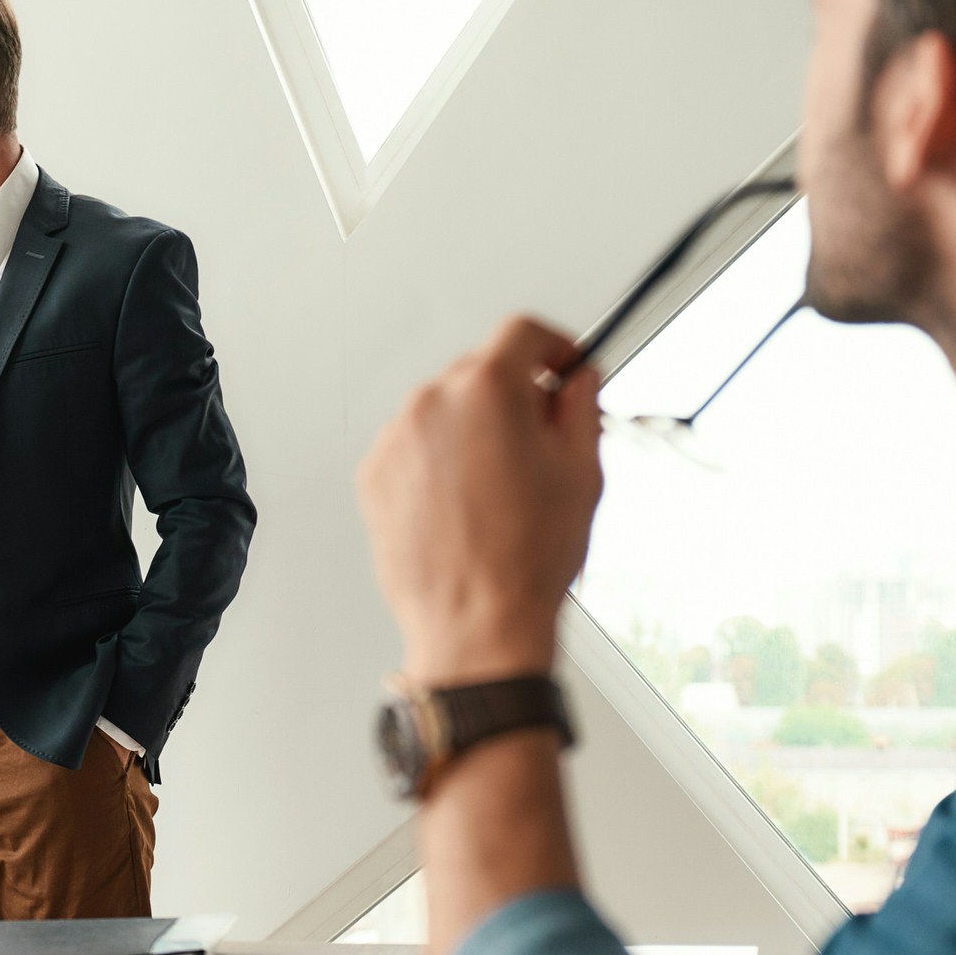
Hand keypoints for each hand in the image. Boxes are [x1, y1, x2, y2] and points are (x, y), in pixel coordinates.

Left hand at [356, 317, 602, 683]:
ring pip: (444, 410)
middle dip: (514, 393)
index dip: (552, 345)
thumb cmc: (526, 558)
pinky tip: (466, 503)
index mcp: (487, 390)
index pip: (521, 332)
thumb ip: (580, 407)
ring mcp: (396, 439)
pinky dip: (439, 460)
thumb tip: (577, 380)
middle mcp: (431, 404)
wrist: (475, 622)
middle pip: (480, 371)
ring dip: (473, 428)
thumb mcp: (581, 469)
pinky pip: (415, 447)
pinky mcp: (374, 474)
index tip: (562, 366)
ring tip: (501, 486)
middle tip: (542, 438)